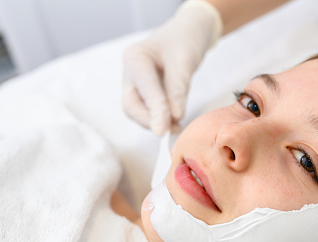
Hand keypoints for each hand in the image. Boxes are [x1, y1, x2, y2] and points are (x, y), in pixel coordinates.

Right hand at [122, 0, 221, 135]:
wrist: (188, 33)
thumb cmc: (185, 41)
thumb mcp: (185, 63)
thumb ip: (177, 91)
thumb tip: (174, 118)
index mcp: (134, 58)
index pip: (143, 91)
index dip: (154, 111)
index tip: (163, 130)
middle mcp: (130, 72)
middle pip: (131, 105)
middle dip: (149, 121)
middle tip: (171, 130)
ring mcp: (135, 84)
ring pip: (137, 112)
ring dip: (156, 122)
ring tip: (176, 125)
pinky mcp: (144, 94)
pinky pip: (147, 111)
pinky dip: (160, 119)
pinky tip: (174, 122)